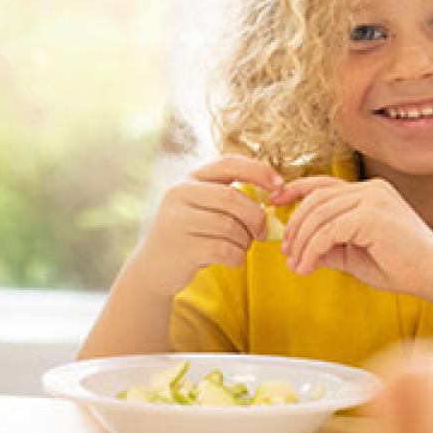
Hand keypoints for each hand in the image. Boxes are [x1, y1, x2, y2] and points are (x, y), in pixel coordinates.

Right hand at [133, 155, 283, 296]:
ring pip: (230, 226)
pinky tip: (232, 258)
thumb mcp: (200, 206)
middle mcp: (178, 194)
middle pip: (232, 198)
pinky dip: (238, 257)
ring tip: (241, 246)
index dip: (259, 171)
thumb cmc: (189, 234)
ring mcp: (177, 221)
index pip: (228, 164)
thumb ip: (228, 196)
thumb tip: (275, 192)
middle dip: (255, 216)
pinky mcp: (182, 249)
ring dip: (245, 240)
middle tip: (262, 231)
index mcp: (188, 179)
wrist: (153, 269)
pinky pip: (225, 250)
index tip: (280, 185)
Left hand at [274, 176, 432, 294]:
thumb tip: (300, 250)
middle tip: (286, 250)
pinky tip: (307, 266)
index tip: (275, 203)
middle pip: (315, 199)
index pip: (323, 184)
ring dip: (301, 242)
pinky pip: (328, 231)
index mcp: (370, 192)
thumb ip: (331, 247)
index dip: (295, 190)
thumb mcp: (357, 254)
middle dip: (294, 224)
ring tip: (296, 264)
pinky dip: (312, 249)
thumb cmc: (402, 266)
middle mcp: (370, 190)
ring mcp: (371, 199)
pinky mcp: (371, 216)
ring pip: (318, 215)